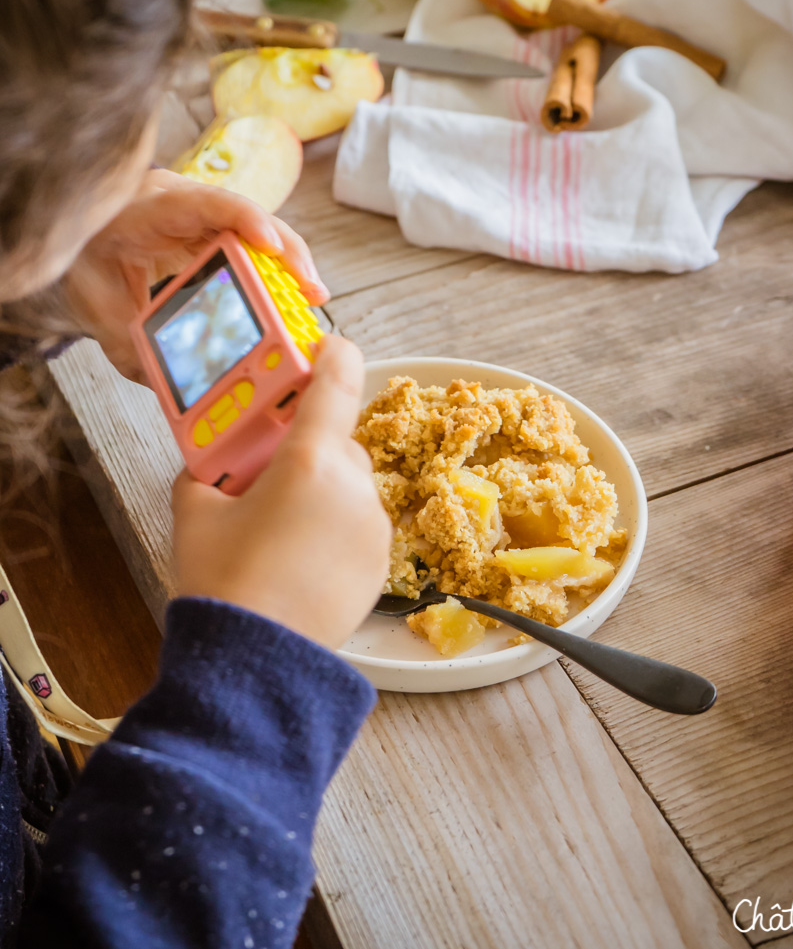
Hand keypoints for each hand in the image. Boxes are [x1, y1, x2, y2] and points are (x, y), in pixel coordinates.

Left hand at [64, 168, 328, 380]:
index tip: (272, 247)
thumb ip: (128, 343)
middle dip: (285, 252)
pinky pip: (250, 246)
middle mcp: (184, 201)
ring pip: (256, 230)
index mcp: (151, 208)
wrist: (74, 243)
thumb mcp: (96, 305)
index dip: (245, 220)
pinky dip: (273, 271)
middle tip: (312, 291)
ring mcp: (202, 214)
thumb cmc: (83, 263)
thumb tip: (165, 381)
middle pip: (247, 216)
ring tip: (310, 297)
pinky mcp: (213, 231)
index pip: (206, 203)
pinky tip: (290, 297)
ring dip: (287, 264)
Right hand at [171, 336, 391, 649]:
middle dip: (305, 447)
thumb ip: (206, 470)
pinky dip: (337, 526)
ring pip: (349, 484)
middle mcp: (352, 485)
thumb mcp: (194, 512)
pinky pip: (360, 524)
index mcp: (309, 460)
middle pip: (336, 441)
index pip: (338, 379)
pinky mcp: (381, 562)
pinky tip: (301, 557)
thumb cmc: (223, 583)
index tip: (323, 347)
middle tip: (267, 473)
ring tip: (279, 528)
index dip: (332, 354)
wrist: (256, 662)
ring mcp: (373, 526)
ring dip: (322, 489)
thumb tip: (211, 459)